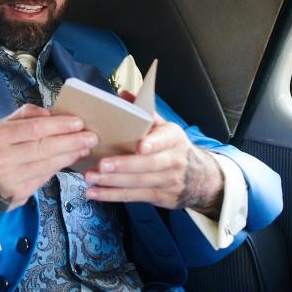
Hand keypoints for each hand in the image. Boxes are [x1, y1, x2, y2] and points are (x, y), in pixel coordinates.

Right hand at [0, 104, 97, 215]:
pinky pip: (44, 178)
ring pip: (47, 165)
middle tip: (91, 136)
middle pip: (44, 148)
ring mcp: (8, 179)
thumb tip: (49, 112)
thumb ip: (22, 116)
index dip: (59, 126)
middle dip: (72, 141)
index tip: (78, 122)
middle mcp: (0, 159)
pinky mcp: (17, 195)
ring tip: (85, 147)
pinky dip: (59, 168)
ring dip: (70, 156)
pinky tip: (69, 160)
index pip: (34, 129)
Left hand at [84, 92, 223, 214]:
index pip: (165, 140)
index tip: (140, 146)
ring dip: (112, 182)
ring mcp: (167, 181)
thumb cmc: (171, 146)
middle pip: (148, 165)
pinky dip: (111, 195)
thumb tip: (123, 95)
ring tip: (90, 177)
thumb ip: (144, 112)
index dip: (153, 143)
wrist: (200, 178)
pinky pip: (133, 197)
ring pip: (138, 183)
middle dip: (124, 165)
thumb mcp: (165, 127)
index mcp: (174, 138)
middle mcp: (173, 160)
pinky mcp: (158, 197)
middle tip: (101, 165)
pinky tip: (93, 193)